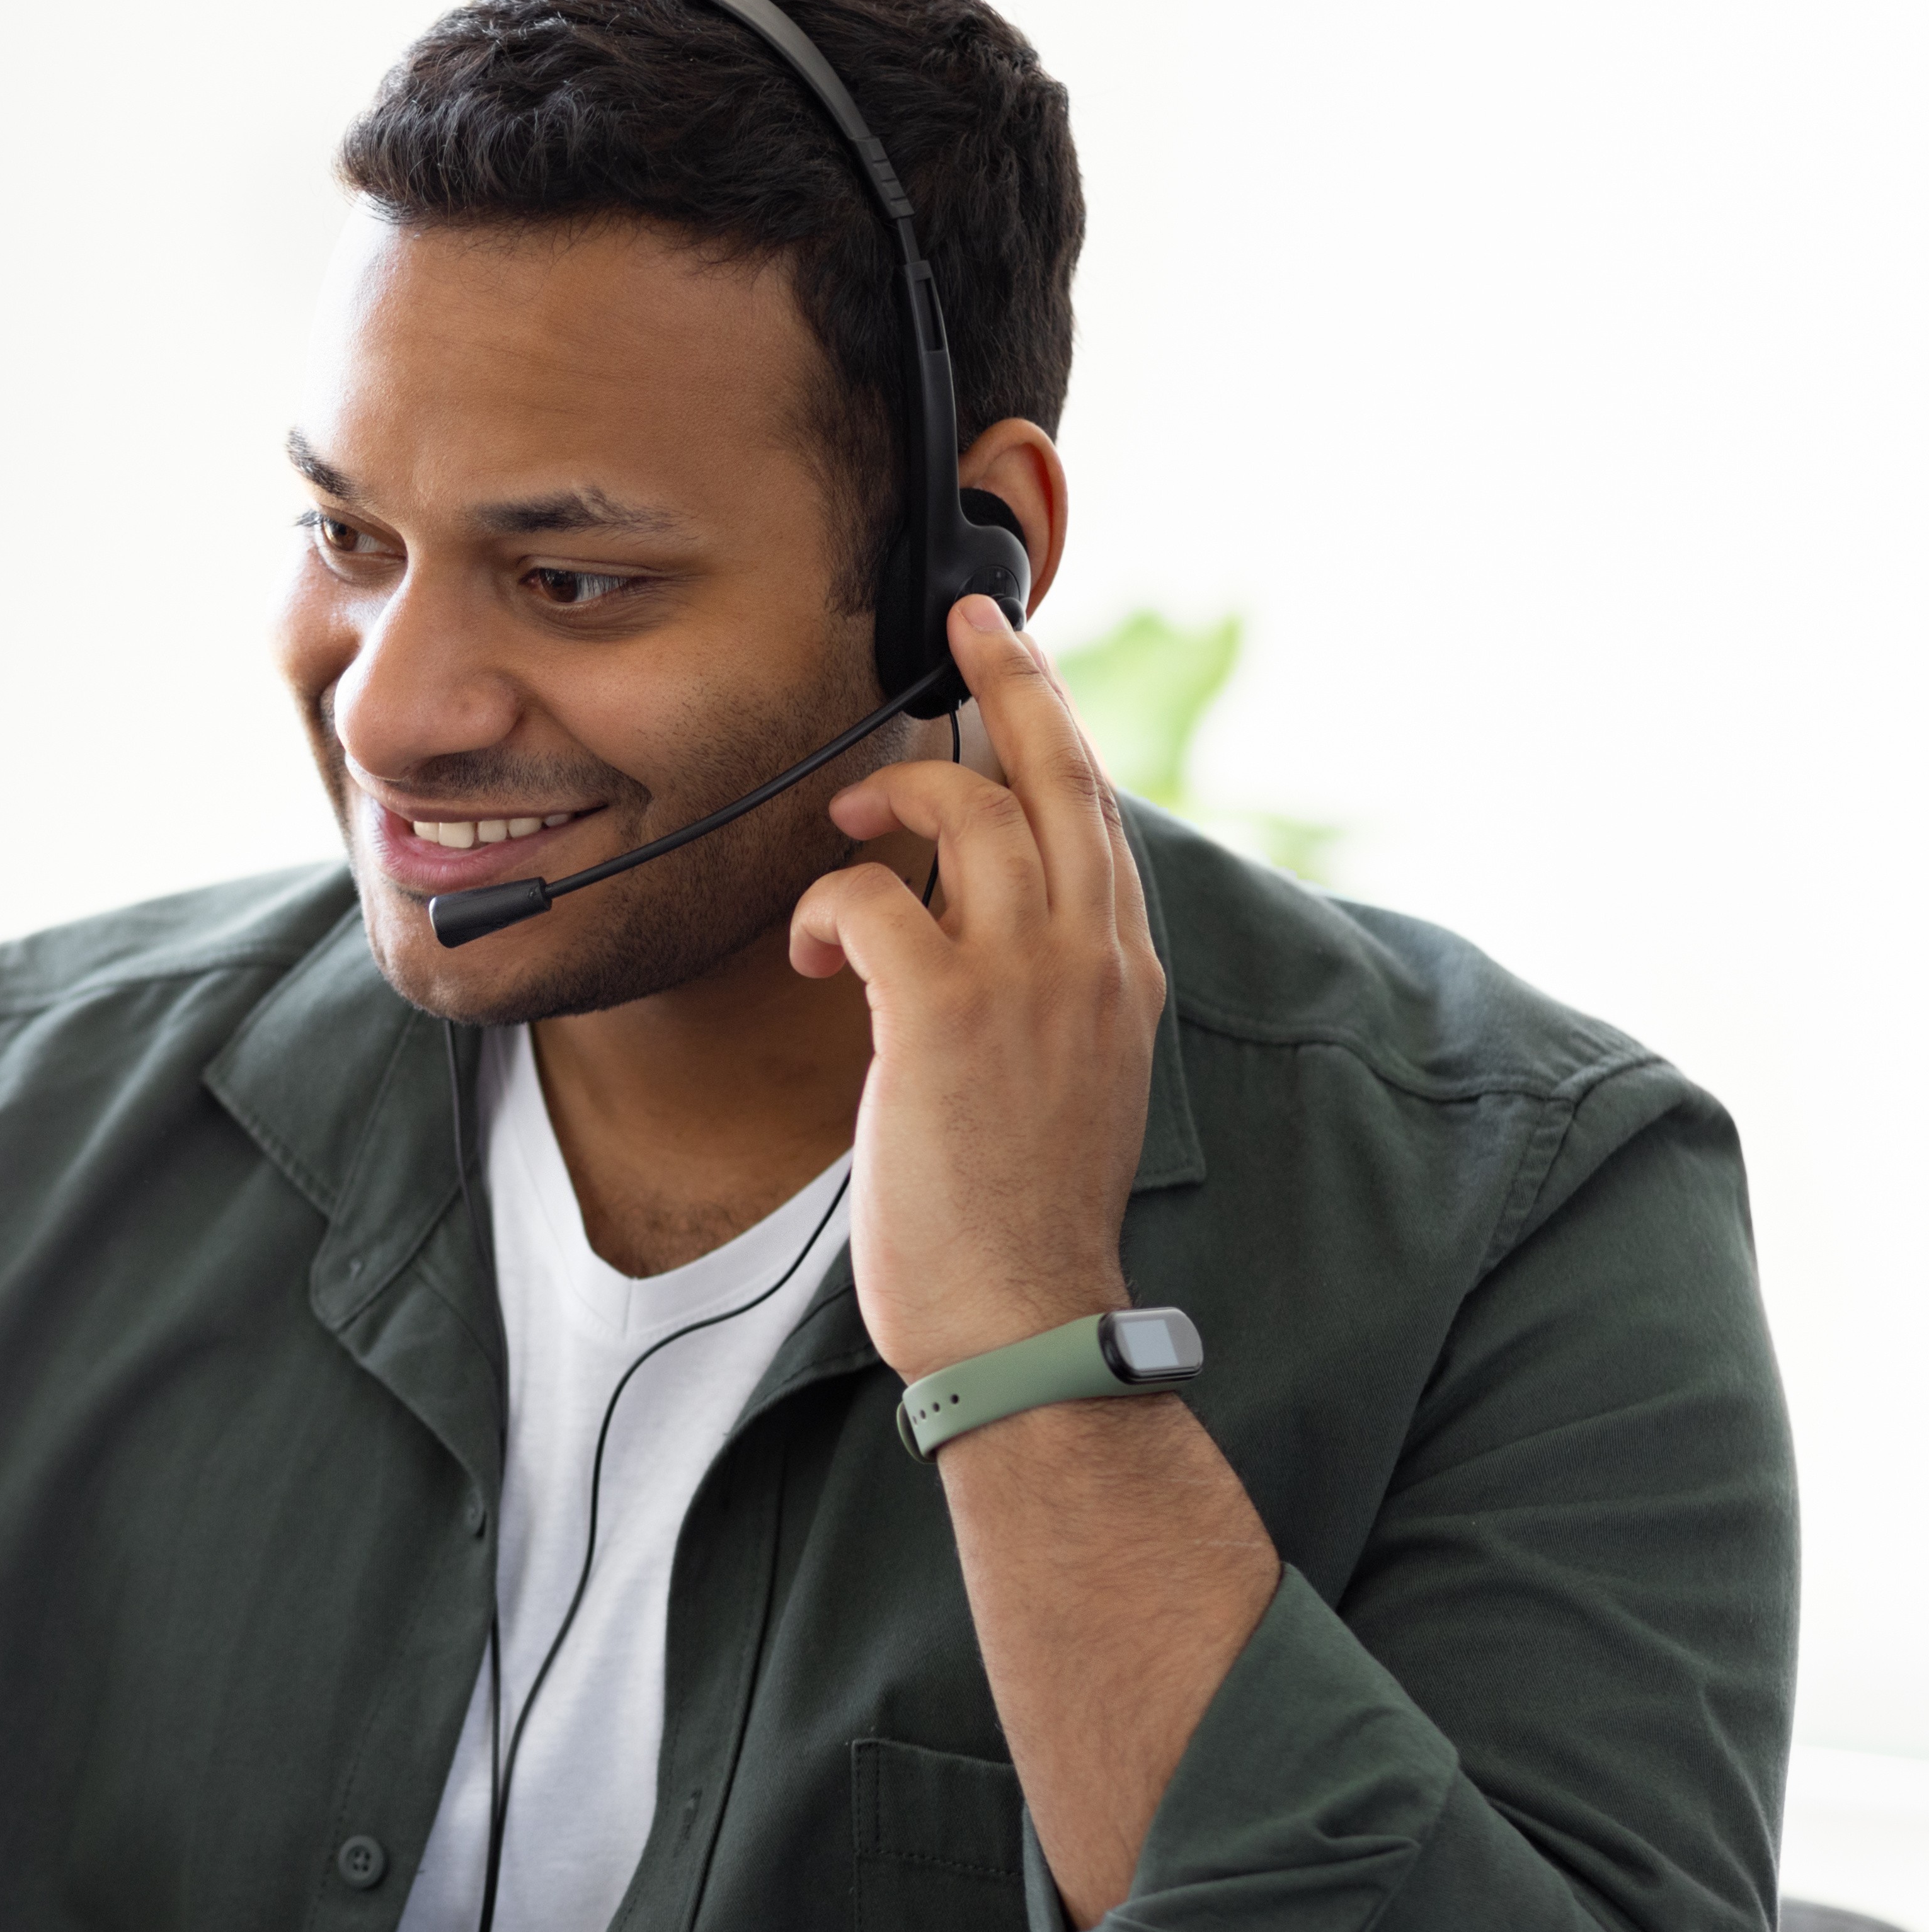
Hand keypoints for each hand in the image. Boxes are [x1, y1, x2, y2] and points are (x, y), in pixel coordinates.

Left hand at [789, 596, 1163, 1378]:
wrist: (1023, 1315)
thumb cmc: (1020, 1218)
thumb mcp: (1062, 1082)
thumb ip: (1040, 996)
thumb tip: (975, 944)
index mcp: (1123, 971)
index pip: (1096, 814)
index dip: (1052, 729)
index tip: (1014, 669)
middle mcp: (1091, 955)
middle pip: (1058, 772)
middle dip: (1011, 677)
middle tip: (962, 616)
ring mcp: (1026, 978)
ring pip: (968, 811)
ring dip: (891, 798)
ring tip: (844, 823)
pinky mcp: (942, 1013)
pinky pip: (873, 896)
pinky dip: (828, 901)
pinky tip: (809, 946)